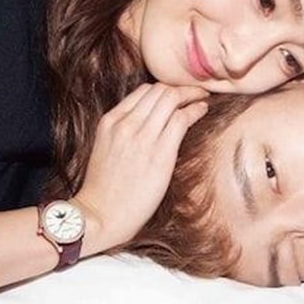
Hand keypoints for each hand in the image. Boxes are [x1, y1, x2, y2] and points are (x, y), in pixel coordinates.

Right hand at [73, 84, 207, 251]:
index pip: (143, 91)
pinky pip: (181, 119)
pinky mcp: (160, 153)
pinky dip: (196, 110)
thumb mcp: (106, 148)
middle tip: (196, 92)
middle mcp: (126, 124)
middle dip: (182, 88)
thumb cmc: (105, 189)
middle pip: (160, 90)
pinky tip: (202, 111)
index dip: (165, 89)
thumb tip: (150, 121)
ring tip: (203, 99)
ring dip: (192, 95)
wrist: (100, 215)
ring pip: (171, 98)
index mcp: (110, 121)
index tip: (177, 94)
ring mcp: (142, 137)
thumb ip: (123, 130)